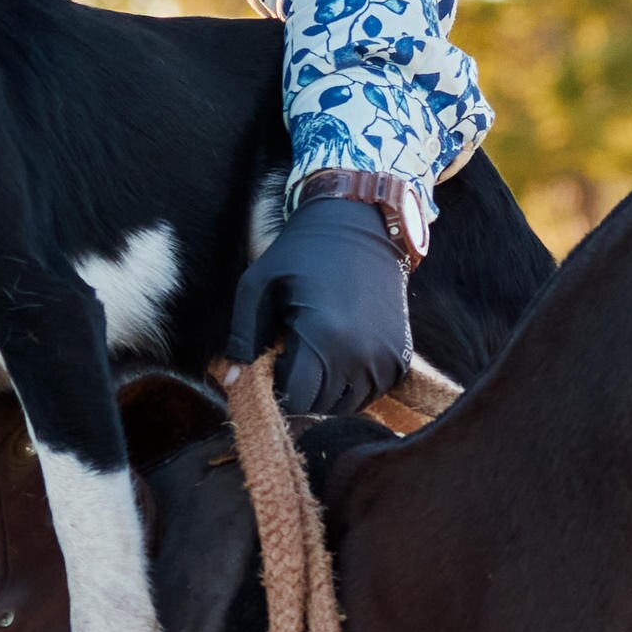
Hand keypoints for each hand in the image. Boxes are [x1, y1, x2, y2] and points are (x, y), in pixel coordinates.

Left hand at [233, 195, 410, 414]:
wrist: (362, 225)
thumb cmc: (302, 253)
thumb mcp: (258, 285)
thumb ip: (243, 336)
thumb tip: (231, 383)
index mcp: (325, 337)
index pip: (295, 398)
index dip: (277, 386)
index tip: (273, 360)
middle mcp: (361, 355)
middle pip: (320, 406)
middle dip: (300, 388)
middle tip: (292, 352)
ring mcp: (385, 359)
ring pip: (346, 405)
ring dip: (325, 390)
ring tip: (316, 351)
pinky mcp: (400, 357)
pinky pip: (370, 393)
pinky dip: (351, 384)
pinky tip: (340, 353)